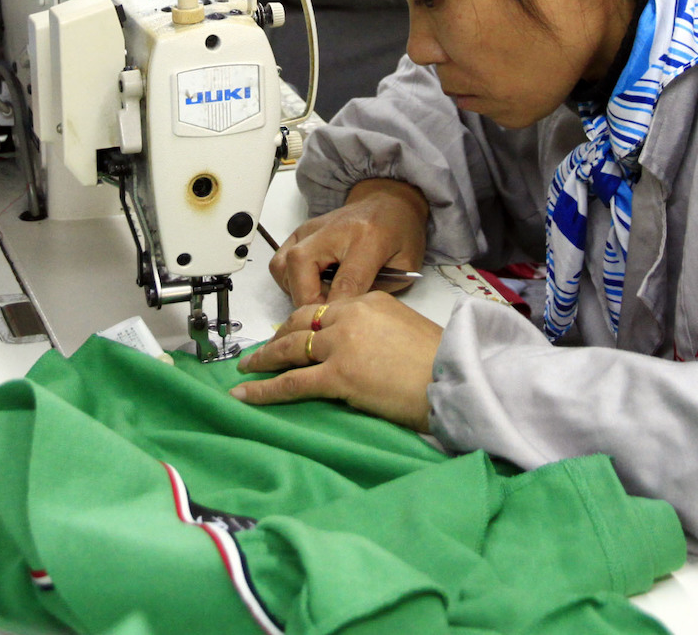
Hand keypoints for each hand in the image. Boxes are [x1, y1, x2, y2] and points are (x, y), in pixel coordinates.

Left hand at [232, 293, 442, 429]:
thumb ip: (379, 331)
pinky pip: (291, 383)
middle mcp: (350, 316)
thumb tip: (363, 351)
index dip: (303, 322)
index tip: (291, 331)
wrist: (453, 377)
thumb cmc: (441, 360)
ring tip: (245, 368)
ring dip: (263, 359)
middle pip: (300, 323)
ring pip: (290, 349)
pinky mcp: (337, 375)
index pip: (325, 309)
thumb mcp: (407, 328)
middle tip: (261, 348)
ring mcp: (340, 345)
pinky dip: (264, 390)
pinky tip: (245, 396)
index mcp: (369, 301)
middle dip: (277, 336)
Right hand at [269, 179, 427, 305]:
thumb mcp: (406, 264)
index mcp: (368, 237)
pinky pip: (279, 263)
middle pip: (301, 265)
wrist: (388, 199)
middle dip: (307, 301)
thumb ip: (379, 290)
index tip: (334, 328)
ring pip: (282, 266)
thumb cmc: (400, 232)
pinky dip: (288, 281)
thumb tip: (348, 314)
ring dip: (295, 291)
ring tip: (318, 300)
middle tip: (324, 317)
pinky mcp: (299, 232)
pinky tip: (310, 287)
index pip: (346, 280)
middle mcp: (333, 230)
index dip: (337, 308)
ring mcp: (311, 229)